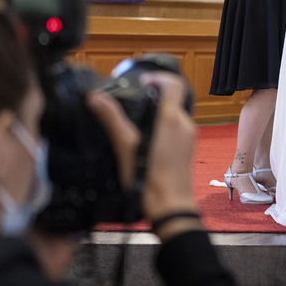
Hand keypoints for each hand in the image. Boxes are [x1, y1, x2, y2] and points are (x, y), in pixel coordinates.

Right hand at [86, 75, 198, 232]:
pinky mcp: (188, 151)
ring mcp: (189, 138)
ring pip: (174, 116)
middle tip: (133, 102)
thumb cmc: (149, 180)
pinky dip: (163, 129)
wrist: (171, 208)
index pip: (174, 84)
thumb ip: (112, 120)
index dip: (159, 77)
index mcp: (172, 119)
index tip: (143, 81)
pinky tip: (145, 143)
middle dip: (154, 97)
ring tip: (136, 125)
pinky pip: (176, 131)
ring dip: (157, 115)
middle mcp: (185, 125)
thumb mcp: (126, 147)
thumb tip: (96, 97)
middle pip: (173, 100)